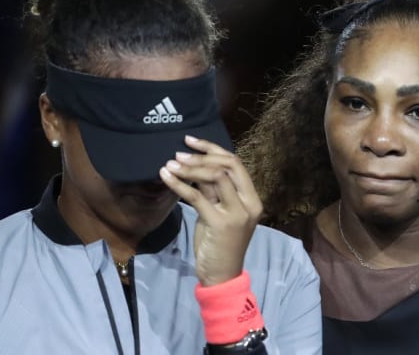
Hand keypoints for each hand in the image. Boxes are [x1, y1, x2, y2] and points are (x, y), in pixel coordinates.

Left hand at [160, 135, 262, 286]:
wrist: (221, 276)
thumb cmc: (219, 245)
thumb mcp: (218, 213)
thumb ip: (213, 192)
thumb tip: (195, 167)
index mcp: (252, 198)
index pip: (235, 163)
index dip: (213, 149)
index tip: (191, 141)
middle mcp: (249, 203)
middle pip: (228, 165)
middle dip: (202, 155)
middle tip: (179, 153)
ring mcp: (237, 213)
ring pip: (215, 177)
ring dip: (190, 167)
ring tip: (170, 164)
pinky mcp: (220, 223)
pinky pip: (197, 196)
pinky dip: (179, 184)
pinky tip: (166, 178)